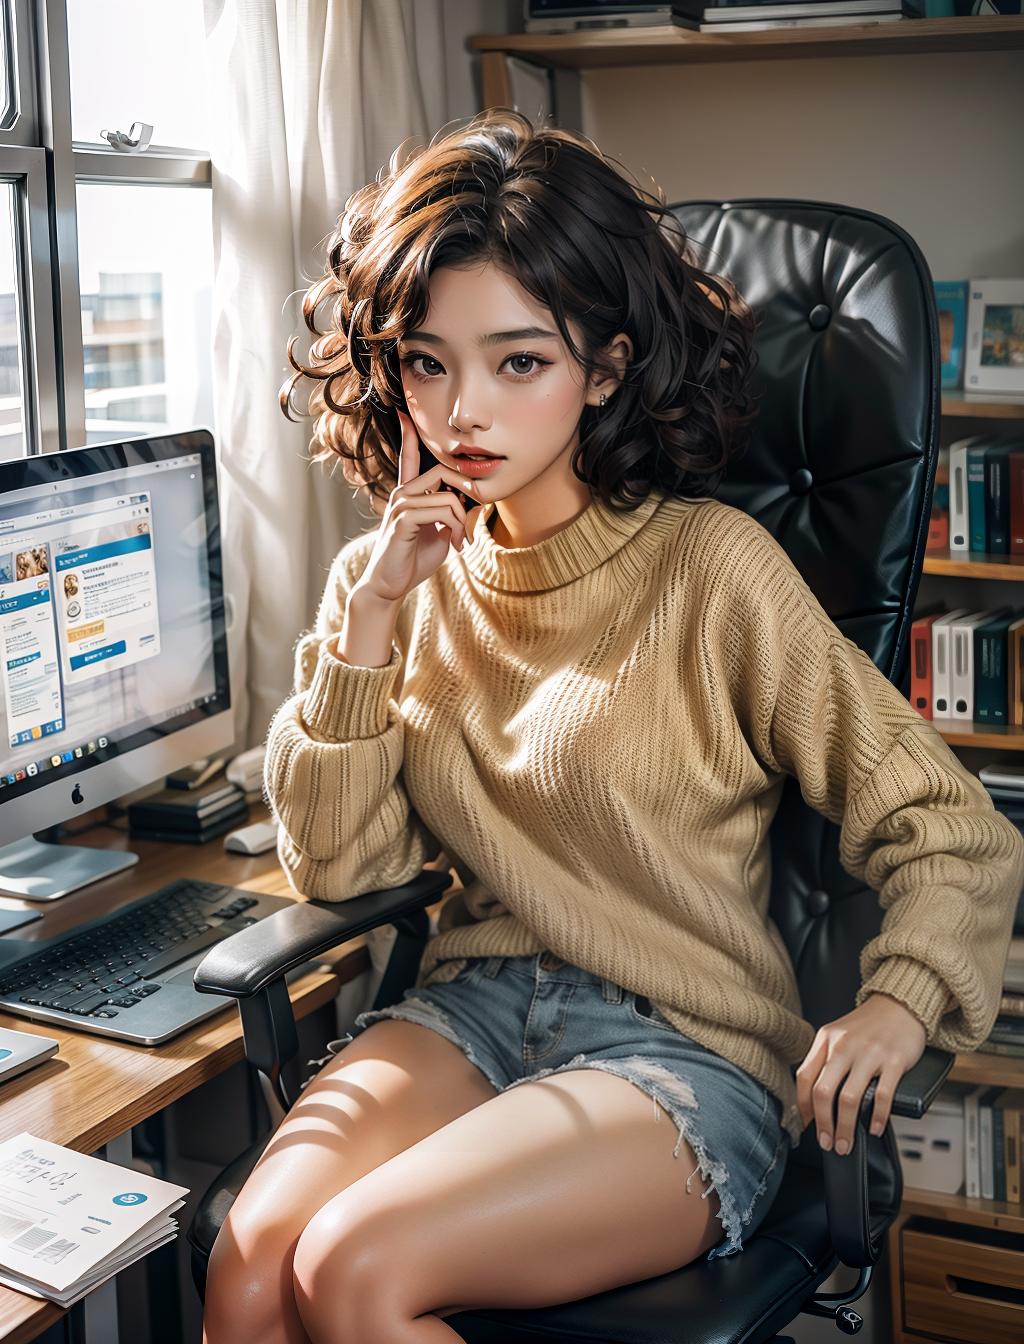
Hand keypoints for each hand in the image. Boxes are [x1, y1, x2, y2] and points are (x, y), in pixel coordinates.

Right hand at [356, 409, 484, 605]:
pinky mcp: (403, 519)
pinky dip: (457, 528)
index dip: (408, 435)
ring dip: (463, 522)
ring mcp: (400, 504)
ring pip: (448, 496)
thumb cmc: (414, 560)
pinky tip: (456, 546)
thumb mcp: (441, 534)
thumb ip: (453, 515)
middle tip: (472, 523)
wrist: (390, 585)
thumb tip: (473, 502)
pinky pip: (442, 510)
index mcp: (408, 494)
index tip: (403, 413)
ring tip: (462, 543)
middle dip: (467, 493)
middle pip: (443, 472)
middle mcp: (402, 493)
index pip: (409, 457)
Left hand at [795, 992, 926, 1155]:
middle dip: (822, 1124)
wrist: (901, 1004)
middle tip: (827, 1143)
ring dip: (845, 1128)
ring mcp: (869, 1054)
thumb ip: (826, 1060)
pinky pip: (881, 1096)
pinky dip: (876, 1118)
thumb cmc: (869, 1025)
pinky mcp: (894, 1061)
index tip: (806, 1125)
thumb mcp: (839, 1034)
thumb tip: (813, 1098)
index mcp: (826, 1040)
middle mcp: (844, 1046)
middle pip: (823, 1092)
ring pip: (848, 1099)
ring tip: (846, 1144)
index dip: (802, 1106)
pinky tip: (873, 1129)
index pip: (804, 1077)